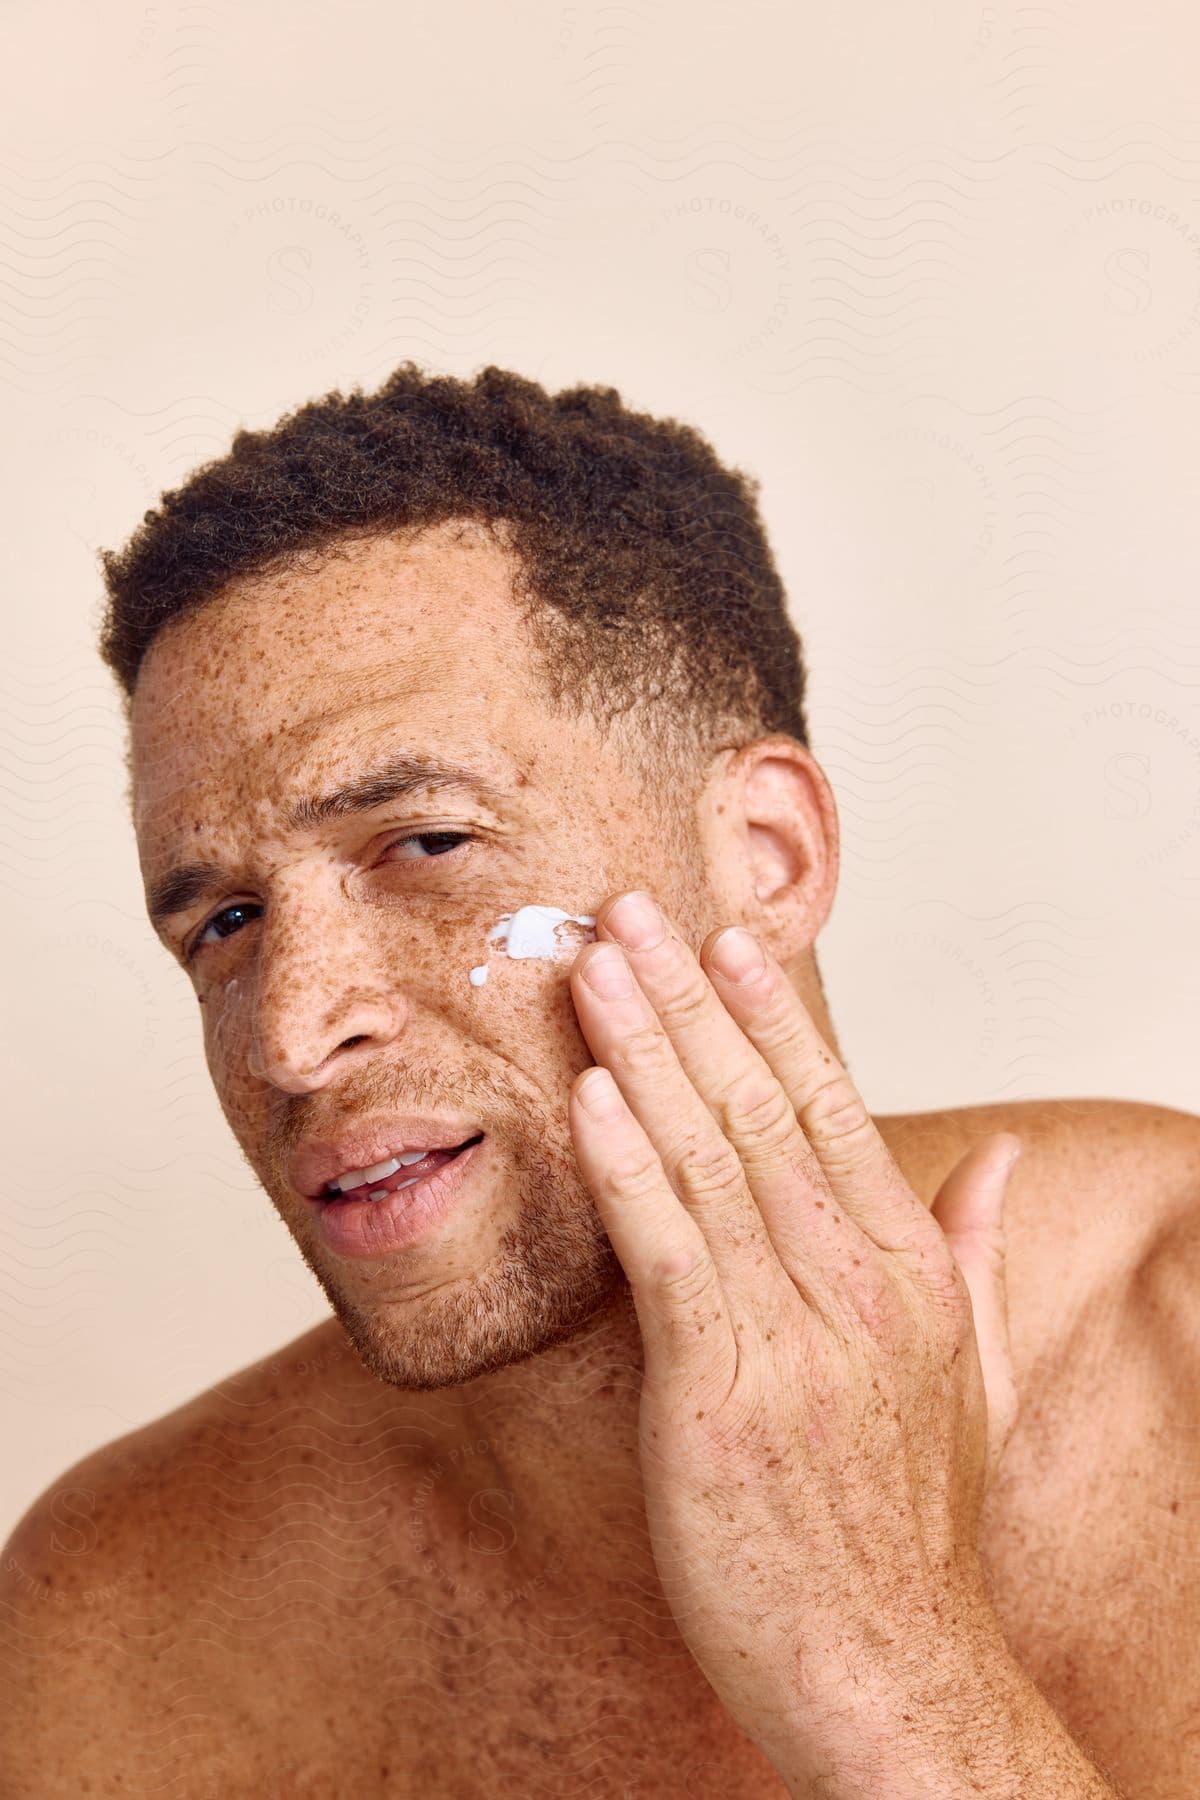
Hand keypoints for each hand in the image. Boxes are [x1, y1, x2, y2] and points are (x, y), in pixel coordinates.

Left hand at [566, 890, 1023, 1787]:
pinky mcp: (722, 1392)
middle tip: (631, 912)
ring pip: (708, 1157)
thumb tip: (998, 1160)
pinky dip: (628, 1164)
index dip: (773, 1015)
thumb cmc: (913, 1529)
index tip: (726, 941)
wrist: (889, 1667)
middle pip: (761, 1107)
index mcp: (910, 1269)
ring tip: (595, 967)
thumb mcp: (976, 1379)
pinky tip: (590, 1095)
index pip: (833, 1106)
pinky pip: (667, 1252)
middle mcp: (857, 1282)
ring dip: (644, 1051)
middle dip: (689, 1000)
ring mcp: (792, 1334)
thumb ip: (975, 1252)